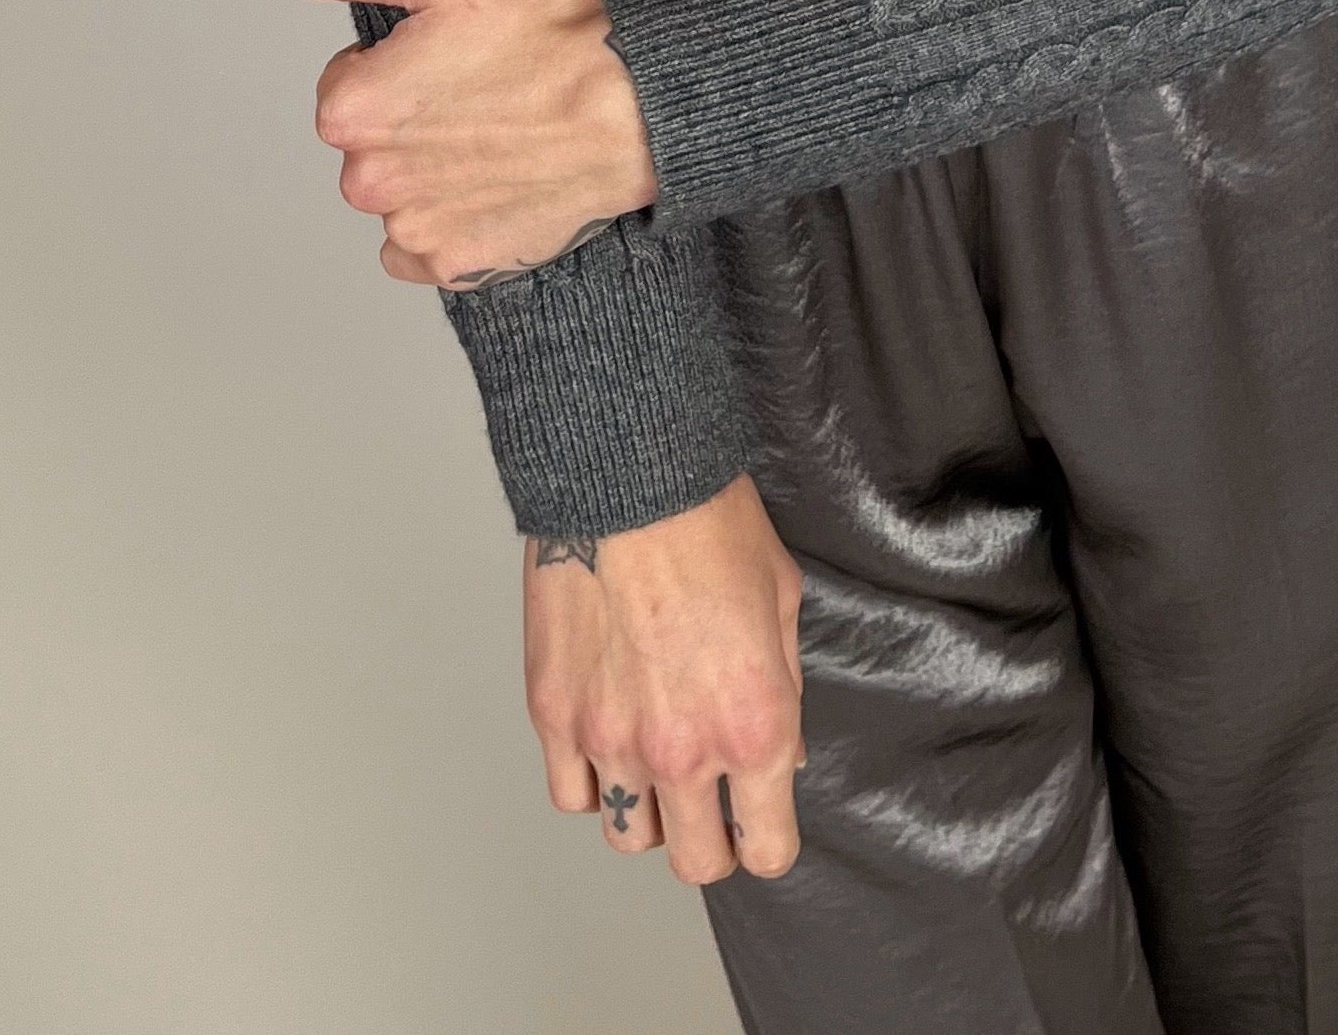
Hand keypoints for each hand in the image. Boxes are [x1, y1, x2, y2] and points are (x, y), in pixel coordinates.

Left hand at [251, 0, 658, 286]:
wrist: (642, 107)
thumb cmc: (552, 30)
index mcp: (351, 107)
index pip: (348, 78)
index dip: (405, 59)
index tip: (460, 50)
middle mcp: (367, 180)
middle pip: (370, 138)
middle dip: (413, 115)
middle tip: (486, 87)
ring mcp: (411, 230)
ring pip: (397, 191)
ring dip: (432, 168)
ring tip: (501, 132)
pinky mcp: (454, 267)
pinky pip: (420, 245)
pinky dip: (448, 219)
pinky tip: (495, 181)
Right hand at [525, 474, 806, 885]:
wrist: (629, 475)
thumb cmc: (710, 522)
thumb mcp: (781, 600)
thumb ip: (783, 689)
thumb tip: (777, 754)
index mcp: (753, 724)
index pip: (766, 848)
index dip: (768, 840)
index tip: (761, 824)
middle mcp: (683, 750)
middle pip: (695, 861)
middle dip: (710, 841)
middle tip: (710, 807)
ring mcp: (610, 738)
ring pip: (627, 838)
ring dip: (646, 813)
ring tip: (653, 769)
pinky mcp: (554, 715)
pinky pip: (571, 795)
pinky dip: (590, 782)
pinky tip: (606, 743)